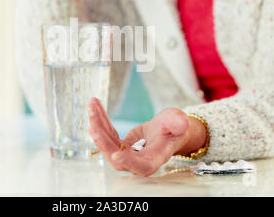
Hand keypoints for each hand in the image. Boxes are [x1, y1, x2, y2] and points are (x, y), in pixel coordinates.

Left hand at [87, 97, 206, 175]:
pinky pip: (107, 134)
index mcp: (155, 158)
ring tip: (92, 108)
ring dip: (98, 126)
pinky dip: (100, 120)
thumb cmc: (175, 128)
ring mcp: (127, 153)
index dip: (128, 161)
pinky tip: (94, 108)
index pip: (141, 166)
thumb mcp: (178, 121)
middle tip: (93, 124)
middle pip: (117, 156)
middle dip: (103, 140)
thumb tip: (182, 123)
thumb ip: (178, 123)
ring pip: (108, 144)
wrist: (167, 129)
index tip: (116, 154)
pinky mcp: (120, 145)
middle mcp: (138, 160)